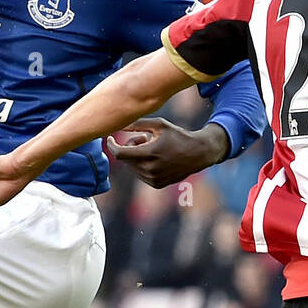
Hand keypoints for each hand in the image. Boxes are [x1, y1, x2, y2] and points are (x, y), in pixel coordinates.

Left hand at [105, 118, 226, 188]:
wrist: (198, 153)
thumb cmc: (177, 135)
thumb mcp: (159, 125)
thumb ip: (137, 124)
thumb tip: (118, 123)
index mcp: (150, 152)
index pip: (120, 153)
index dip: (112, 146)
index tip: (110, 139)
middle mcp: (151, 168)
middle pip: (126, 159)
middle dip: (129, 147)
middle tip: (143, 138)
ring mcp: (154, 179)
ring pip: (132, 167)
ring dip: (136, 157)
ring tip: (152, 147)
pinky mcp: (156, 184)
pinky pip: (140, 174)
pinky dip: (143, 165)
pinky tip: (156, 158)